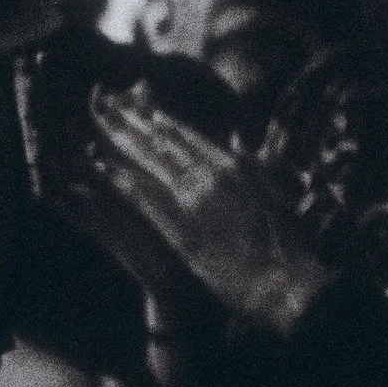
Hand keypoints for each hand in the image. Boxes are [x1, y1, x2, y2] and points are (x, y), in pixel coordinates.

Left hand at [82, 92, 329, 338]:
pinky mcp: (182, 234)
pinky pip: (150, 205)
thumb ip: (251, 163)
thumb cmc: (283, 241)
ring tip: (104, 127)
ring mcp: (195, 207)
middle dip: (137, 123)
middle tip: (110, 103)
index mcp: (233, 168)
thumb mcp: (273, 192)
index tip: (140, 104)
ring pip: (154, 168)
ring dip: (128, 146)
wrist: (282, 282)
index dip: (162, 119)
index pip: (189, 136)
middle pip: (165, 145)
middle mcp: (211, 180)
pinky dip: (129, 186)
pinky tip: (110, 173)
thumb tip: (236, 137)